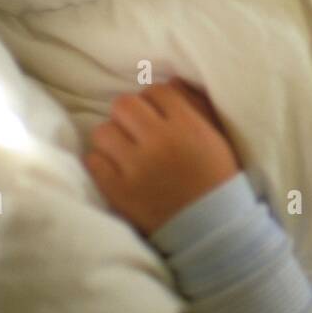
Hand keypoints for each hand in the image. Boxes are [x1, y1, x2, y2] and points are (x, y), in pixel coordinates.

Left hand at [84, 79, 240, 235]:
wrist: (213, 230)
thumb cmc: (217, 180)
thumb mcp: (217, 139)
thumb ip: (198, 107)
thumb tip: (172, 83)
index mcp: (188, 126)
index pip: (157, 91)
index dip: (156, 101)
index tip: (159, 116)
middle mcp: (159, 141)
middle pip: (124, 105)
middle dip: (130, 116)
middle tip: (138, 131)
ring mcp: (136, 167)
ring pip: (104, 131)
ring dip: (113, 139)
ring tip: (125, 152)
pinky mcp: (118, 191)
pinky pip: (93, 161)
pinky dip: (102, 164)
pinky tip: (117, 171)